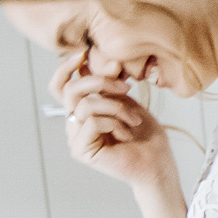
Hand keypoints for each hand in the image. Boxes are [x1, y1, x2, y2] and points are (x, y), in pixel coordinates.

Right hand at [55, 61, 173, 192]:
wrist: (157, 164)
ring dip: (115, 107)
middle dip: (100, 83)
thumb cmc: (145, 134)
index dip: (66, 68)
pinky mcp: (81, 150)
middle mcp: (74, 122)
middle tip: (127, 89)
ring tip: (134, 119)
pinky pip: (91, 123)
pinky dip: (114, 123)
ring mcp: (75, 137)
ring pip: (84, 106)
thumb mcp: (128, 101)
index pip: (61, 86)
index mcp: (82, 109)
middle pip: (71, 91)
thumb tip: (105, 61)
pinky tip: (126, 133)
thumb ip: (111, 84)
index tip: (84, 53)